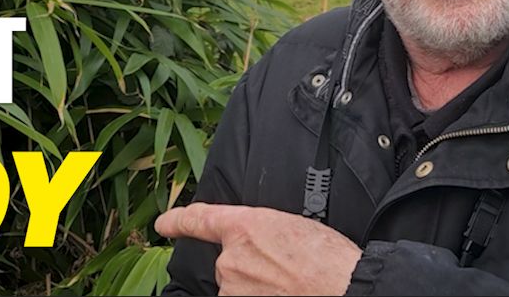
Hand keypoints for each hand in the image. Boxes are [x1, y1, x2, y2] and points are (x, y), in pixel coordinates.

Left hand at [156, 202, 362, 295]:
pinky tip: (285, 293)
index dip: (178, 220)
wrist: (344, 288)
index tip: (164, 224)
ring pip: (236, 288)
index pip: (200, 219)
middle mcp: (231, 258)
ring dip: (256, 287)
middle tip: (283, 269)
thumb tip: (257, 244)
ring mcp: (232, 289)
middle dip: (249, 266)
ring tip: (289, 284)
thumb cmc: (330, 258)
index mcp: (246, 226)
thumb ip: (263, 231)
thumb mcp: (293, 227)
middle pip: (228, 262)